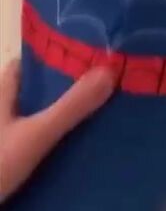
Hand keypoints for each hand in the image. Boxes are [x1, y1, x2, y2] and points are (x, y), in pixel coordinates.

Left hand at [0, 59, 114, 201]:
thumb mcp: (35, 135)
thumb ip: (71, 106)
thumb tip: (109, 71)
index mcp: (3, 89)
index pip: (31, 62)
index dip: (58, 56)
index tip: (91, 57)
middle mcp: (3, 106)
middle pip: (37, 89)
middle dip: (67, 88)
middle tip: (103, 88)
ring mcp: (5, 131)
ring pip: (36, 115)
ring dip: (61, 114)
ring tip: (97, 114)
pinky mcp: (7, 154)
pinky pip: (33, 139)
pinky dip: (52, 139)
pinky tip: (73, 146)